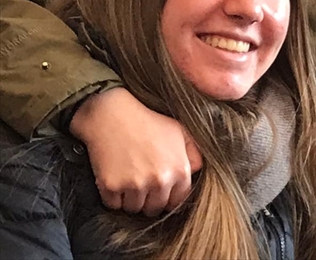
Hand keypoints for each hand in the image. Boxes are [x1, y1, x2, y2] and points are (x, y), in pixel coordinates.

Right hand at [70, 87, 202, 215]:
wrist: (112, 114)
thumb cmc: (148, 120)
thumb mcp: (179, 131)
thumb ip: (193, 154)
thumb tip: (198, 171)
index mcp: (179, 170)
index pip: (177, 201)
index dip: (168, 195)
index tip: (160, 188)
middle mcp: (160, 180)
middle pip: (155, 208)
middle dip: (149, 199)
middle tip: (142, 180)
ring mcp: (135, 185)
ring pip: (134, 208)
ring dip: (131, 198)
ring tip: (128, 176)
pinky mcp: (111, 187)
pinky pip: (114, 205)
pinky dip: (113, 196)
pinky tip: (115, 177)